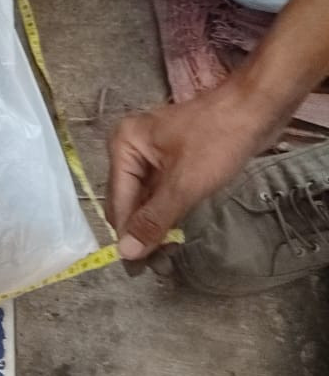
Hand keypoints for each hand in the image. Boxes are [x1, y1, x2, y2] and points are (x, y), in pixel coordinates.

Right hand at [106, 80, 279, 261]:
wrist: (257, 108)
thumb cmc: (219, 139)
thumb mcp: (185, 184)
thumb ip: (154, 220)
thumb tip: (127, 252)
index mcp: (125, 146)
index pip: (118, 201)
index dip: (128, 234)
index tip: (138, 267)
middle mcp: (131, 148)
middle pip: (128, 201)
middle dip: (141, 230)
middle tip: (158, 262)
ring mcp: (151, 153)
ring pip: (145, 199)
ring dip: (155, 223)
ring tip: (168, 252)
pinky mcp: (171, 159)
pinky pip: (160, 191)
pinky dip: (166, 211)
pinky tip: (175, 231)